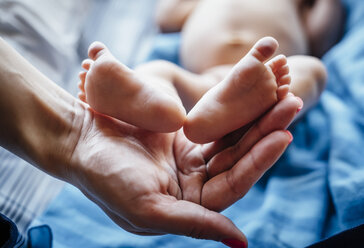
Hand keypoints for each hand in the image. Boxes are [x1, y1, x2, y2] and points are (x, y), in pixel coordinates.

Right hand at [68, 95, 300, 246]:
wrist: (80, 141)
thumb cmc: (106, 177)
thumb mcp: (148, 209)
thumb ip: (195, 224)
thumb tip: (241, 243)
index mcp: (189, 206)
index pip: (233, 185)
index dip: (258, 162)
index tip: (282, 136)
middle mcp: (195, 185)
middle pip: (238, 159)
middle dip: (264, 133)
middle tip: (290, 106)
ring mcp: (190, 159)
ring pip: (231, 139)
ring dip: (254, 118)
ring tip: (280, 96)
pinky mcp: (184, 137)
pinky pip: (214, 123)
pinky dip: (232, 109)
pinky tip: (251, 94)